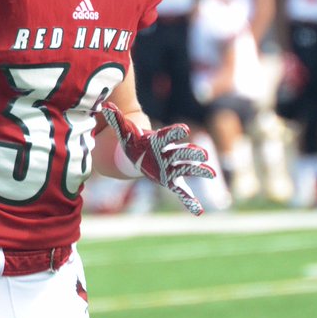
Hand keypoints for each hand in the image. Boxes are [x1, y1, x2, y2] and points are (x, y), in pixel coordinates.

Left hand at [100, 104, 214, 215]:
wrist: (140, 155)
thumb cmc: (134, 142)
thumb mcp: (125, 133)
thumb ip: (117, 121)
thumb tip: (105, 106)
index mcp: (158, 142)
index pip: (168, 135)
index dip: (175, 132)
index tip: (184, 129)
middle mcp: (169, 154)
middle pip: (182, 152)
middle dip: (192, 153)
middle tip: (202, 153)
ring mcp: (172, 168)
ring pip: (187, 169)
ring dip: (199, 171)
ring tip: (211, 173)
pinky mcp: (171, 181)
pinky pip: (182, 192)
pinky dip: (190, 201)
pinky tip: (198, 212)